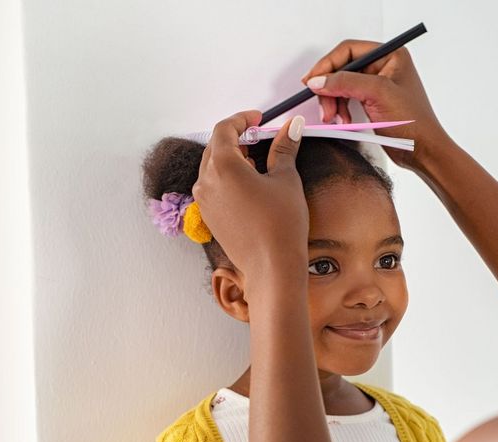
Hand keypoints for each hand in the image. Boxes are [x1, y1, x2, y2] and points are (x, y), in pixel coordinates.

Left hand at [193, 111, 309, 279]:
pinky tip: (250, 184)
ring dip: (232, 158)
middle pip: (215, 146)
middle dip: (237, 138)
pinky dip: (228, 177)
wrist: (272, 267)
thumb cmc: (281, 223)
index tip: (260, 118)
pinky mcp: (208, 216)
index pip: (224, 129)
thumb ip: (284, 148)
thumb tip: (293, 125)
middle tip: (262, 138)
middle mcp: (206, 181)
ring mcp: (203, 200)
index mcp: (223, 166)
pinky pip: (213, 186)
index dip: (242, 119)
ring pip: (212, 167)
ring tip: (258, 163)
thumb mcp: (286, 179)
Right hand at [303, 41, 450, 170]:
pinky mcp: (372, 101)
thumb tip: (318, 80)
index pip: (349, 50)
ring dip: (333, 101)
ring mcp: (377, 85)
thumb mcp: (378, 94)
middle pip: (342, 68)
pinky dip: (340, 109)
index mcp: (390, 55)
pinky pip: (346, 98)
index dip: (327, 65)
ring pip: (342, 85)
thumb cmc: (414, 122)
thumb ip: (346, 83)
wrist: (423, 151)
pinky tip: (342, 120)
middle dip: (330, 88)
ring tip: (333, 117)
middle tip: (324, 105)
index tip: (312, 81)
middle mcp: (383, 66)